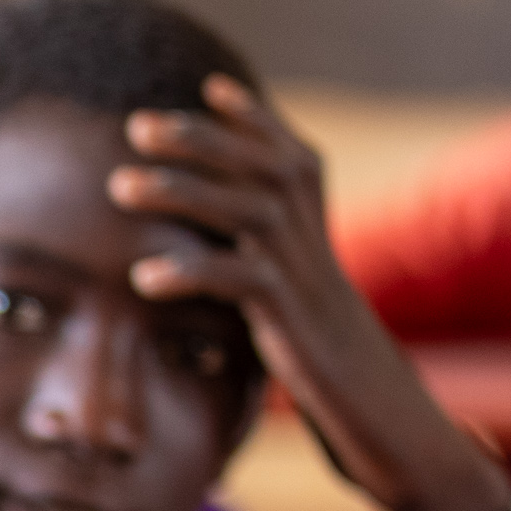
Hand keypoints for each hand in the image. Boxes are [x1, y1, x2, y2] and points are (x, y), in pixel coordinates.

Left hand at [112, 76, 510, 510]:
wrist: (390, 424)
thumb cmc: (335, 372)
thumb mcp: (297, 309)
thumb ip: (266, 272)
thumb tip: (226, 253)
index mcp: (317, 234)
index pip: (290, 156)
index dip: (255, 120)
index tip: (211, 85)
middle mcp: (316, 244)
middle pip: (263, 168)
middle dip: (201, 139)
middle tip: (137, 124)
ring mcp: (308, 280)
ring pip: (248, 212)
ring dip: (182, 192)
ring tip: (120, 185)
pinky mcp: (295, 326)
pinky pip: (242, 285)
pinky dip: (191, 273)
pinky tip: (144, 276)